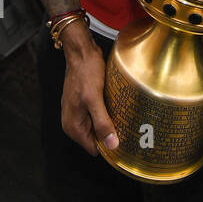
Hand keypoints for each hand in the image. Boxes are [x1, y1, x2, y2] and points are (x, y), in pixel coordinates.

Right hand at [58, 21, 117, 155]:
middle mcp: (73, 122)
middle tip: (129, 127)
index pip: (94, 148)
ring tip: (125, 116)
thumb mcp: (95, 99)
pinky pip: (98, 116)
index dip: (110, 146)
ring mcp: (78, 113)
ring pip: (98, 127)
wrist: (82, 52)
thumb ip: (102, 123)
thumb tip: (111, 145)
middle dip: (111, 134)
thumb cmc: (85, 72)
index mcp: (73, 126)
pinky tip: (118, 108)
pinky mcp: (85, 104)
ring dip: (110, 124)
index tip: (126, 141)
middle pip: (96, 139)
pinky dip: (108, 114)